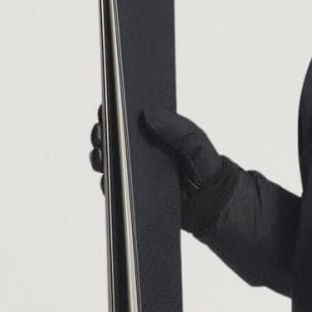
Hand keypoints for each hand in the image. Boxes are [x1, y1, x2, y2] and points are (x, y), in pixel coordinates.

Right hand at [86, 107, 233, 208]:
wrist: (212, 206)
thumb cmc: (206, 171)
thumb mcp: (196, 144)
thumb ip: (178, 128)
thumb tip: (147, 114)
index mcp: (154, 134)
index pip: (127, 118)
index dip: (114, 110)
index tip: (109, 105)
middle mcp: (139, 152)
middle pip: (111, 138)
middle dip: (102, 132)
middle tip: (102, 130)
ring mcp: (133, 174)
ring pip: (106, 162)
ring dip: (99, 156)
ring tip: (102, 153)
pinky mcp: (132, 196)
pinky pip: (113, 189)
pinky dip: (107, 183)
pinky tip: (109, 177)